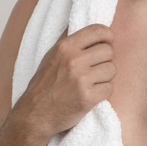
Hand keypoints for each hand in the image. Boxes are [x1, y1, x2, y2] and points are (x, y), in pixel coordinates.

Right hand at [14, 24, 115, 139]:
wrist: (34, 114)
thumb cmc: (44, 85)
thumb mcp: (51, 56)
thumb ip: (71, 44)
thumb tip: (92, 32)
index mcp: (65, 47)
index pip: (97, 31)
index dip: (108, 36)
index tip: (108, 43)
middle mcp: (73, 61)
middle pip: (108, 51)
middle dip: (105, 60)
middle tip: (95, 69)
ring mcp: (81, 80)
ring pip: (112, 70)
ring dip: (105, 77)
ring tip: (91, 83)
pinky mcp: (88, 98)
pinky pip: (109, 88)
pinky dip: (103, 92)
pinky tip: (91, 94)